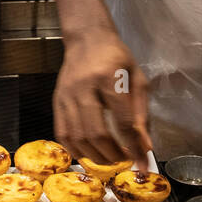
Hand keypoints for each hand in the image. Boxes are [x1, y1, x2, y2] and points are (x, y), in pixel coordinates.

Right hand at [53, 28, 151, 163]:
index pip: (122, 120)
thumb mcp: (137, 79)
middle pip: (96, 132)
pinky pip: (62, 133)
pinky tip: (88, 153)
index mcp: (109, 78)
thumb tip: (144, 146)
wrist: (87, 39)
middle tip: (123, 160)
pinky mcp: (57, 101)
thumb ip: (141, 113)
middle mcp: (84, 87)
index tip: (142, 162)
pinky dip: (75, 149)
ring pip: (77, 137)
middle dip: (112, 154)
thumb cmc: (116, 58)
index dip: (133, 145)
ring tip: (108, 159)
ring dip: (94, 156)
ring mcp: (66, 95)